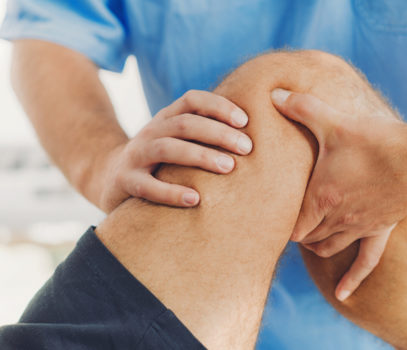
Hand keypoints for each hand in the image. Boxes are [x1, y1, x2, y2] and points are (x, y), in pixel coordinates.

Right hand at [99, 90, 252, 212]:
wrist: (111, 177)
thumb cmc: (161, 161)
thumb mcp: (178, 141)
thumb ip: (204, 136)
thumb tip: (253, 139)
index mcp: (167, 118)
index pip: (192, 100)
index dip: (219, 106)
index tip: (245, 121)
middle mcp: (151, 131)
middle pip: (185, 123)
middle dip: (218, 133)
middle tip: (247, 148)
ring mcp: (136, 155)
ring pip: (167, 148)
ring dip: (200, 156)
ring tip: (229, 167)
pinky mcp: (125, 181)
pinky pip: (147, 186)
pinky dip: (171, 192)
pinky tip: (196, 199)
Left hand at [272, 88, 406, 300]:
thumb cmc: (375, 139)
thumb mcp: (333, 120)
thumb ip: (301, 107)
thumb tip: (274, 92)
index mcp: (321, 197)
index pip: (290, 224)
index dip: (279, 222)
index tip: (273, 214)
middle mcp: (337, 218)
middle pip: (306, 237)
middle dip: (296, 231)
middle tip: (289, 221)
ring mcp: (360, 227)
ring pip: (328, 248)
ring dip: (315, 244)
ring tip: (309, 237)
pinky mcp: (381, 230)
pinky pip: (366, 262)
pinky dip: (352, 279)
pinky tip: (343, 294)